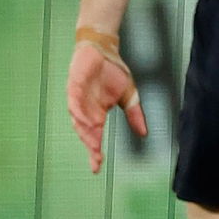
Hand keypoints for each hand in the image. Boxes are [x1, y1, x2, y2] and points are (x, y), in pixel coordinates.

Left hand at [66, 40, 147, 173]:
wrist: (105, 49)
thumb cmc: (113, 72)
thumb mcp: (130, 95)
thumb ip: (135, 115)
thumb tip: (144, 133)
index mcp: (97, 113)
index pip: (94, 137)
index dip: (95, 152)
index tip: (97, 168)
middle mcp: (86, 109)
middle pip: (85, 132)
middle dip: (90, 145)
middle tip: (96, 158)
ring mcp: (78, 98)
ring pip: (78, 119)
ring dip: (85, 131)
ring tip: (93, 143)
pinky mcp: (75, 85)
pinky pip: (74, 101)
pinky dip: (78, 111)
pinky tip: (83, 120)